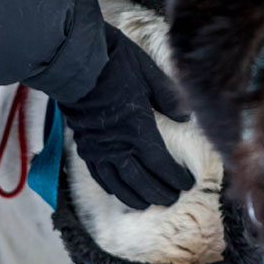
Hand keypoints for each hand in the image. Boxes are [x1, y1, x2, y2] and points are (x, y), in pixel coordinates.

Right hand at [59, 23, 194, 209]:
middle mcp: (118, 145)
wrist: (74, 61)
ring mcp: (98, 149)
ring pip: (119, 185)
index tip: (188, 183)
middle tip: (173, 198)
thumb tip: (185, 117)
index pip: (161, 165)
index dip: (176, 178)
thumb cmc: (113, 63)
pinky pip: (99, 176)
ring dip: (136, 197)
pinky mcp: (84, 146)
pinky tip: (118, 191)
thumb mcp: (148, 73)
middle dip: (160, 193)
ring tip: (149, 203)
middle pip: (142, 181)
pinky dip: (112, 187)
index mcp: (138, 129)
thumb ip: (168, 97)